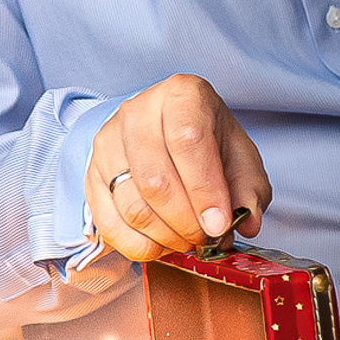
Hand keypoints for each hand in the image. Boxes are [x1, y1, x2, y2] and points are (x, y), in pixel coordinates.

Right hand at [85, 74, 271, 261]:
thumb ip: (248, 191)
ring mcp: (107, 141)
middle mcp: (137, 112)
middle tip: (204, 238)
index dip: (204, 190)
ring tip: (185, 240)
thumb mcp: (240, 158)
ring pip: (131, 204)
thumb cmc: (209, 144)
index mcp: (181, 95)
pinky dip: (136, 244)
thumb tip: (246, 222)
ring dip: (163, 236)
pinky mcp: (90, 171)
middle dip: (185, 222)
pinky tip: (159, 244)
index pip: (187, 141)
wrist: (167, 131)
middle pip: (155, 180)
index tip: (219, 225)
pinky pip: (107, 221)